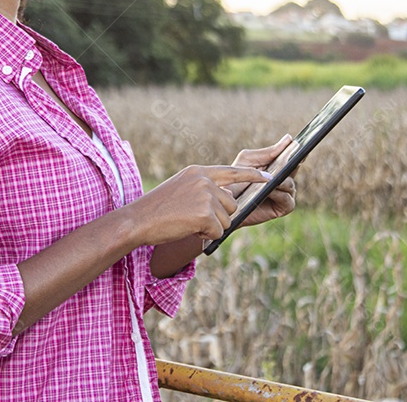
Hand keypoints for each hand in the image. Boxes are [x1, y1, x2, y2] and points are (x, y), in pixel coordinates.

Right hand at [125, 165, 271, 245]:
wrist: (137, 220)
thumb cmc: (156, 209)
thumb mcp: (181, 189)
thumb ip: (203, 189)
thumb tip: (228, 198)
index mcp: (198, 171)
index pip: (232, 170)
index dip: (252, 175)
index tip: (269, 177)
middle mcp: (204, 180)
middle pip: (232, 204)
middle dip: (218, 217)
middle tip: (192, 219)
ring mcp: (206, 196)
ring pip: (227, 220)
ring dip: (211, 227)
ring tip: (188, 223)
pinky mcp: (205, 214)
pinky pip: (218, 231)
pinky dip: (205, 236)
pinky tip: (187, 230)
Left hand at [229, 134, 297, 226]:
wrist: (227, 202)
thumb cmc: (236, 179)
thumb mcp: (249, 160)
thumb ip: (268, 152)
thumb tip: (289, 139)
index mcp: (278, 166)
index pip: (293, 157)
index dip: (298, 151)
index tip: (300, 144)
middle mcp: (285, 179)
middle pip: (294, 169)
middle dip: (290, 164)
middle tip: (286, 160)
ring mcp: (285, 194)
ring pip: (290, 184)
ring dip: (281, 181)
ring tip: (271, 178)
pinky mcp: (283, 208)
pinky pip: (286, 199)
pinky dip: (279, 194)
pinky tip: (270, 191)